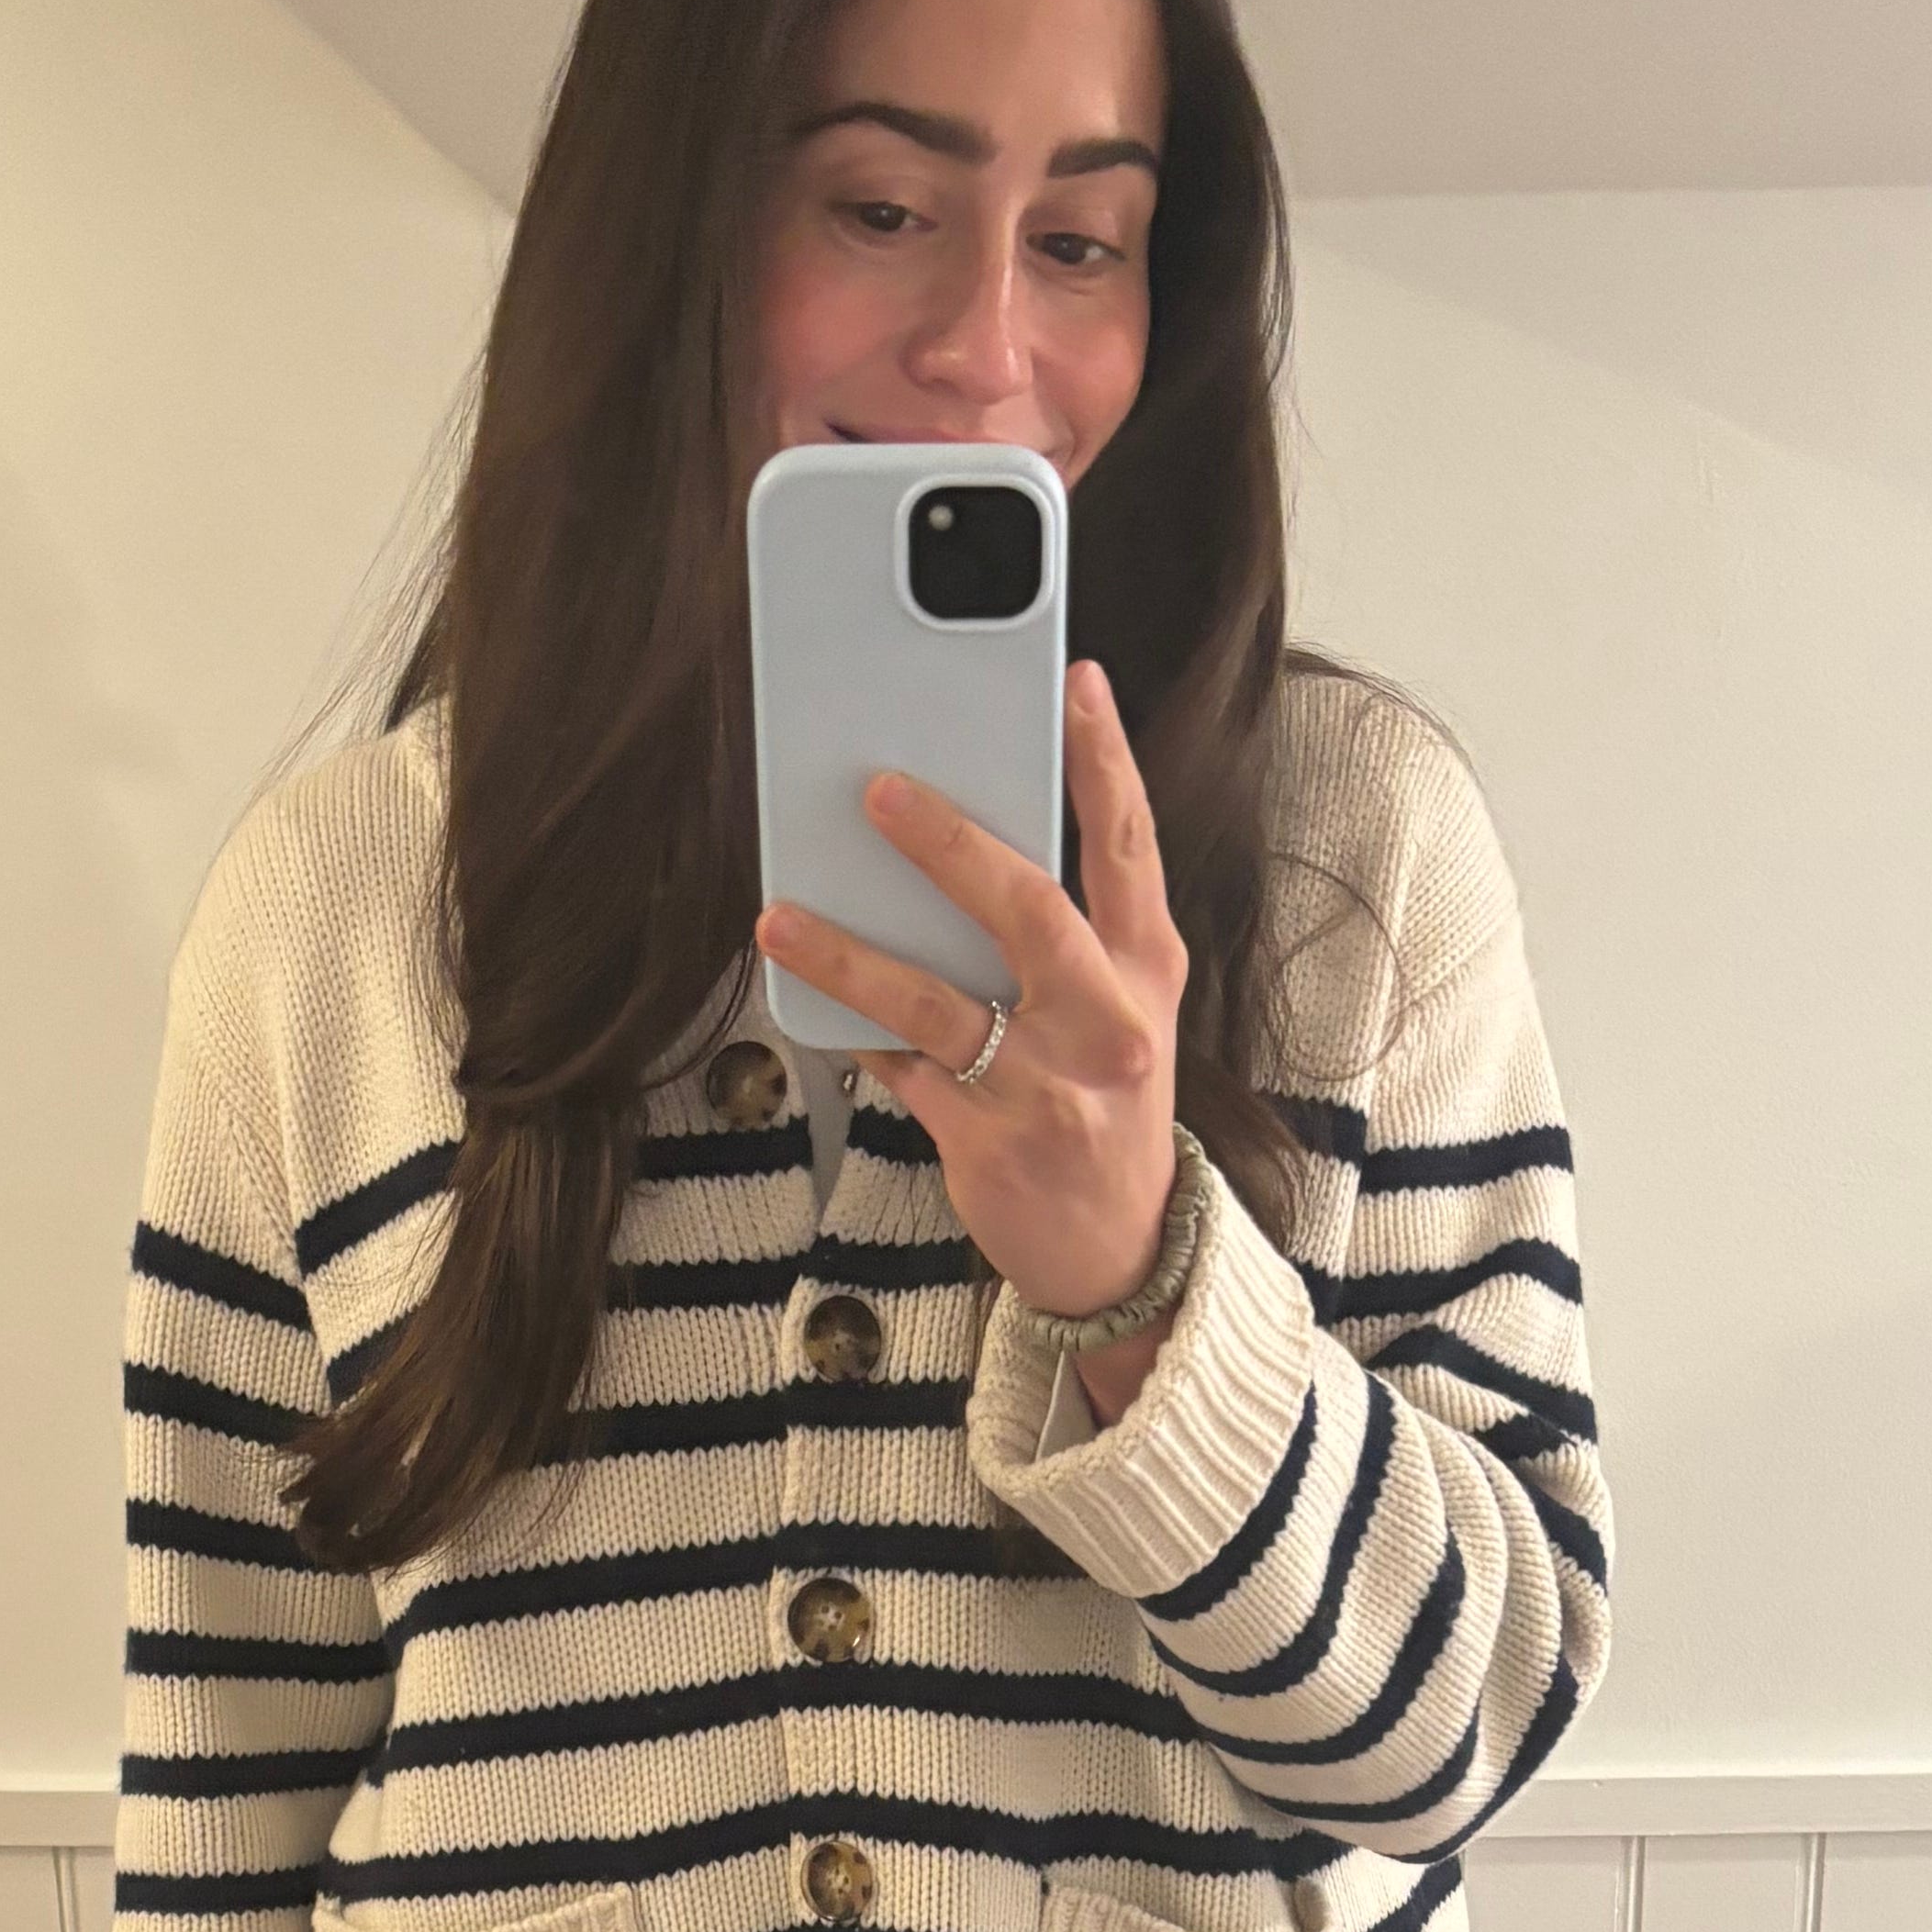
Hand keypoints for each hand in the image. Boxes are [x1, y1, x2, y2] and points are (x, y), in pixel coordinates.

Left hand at [754, 659, 1183, 1337]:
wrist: (1124, 1249)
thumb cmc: (1106, 1107)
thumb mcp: (1119, 1014)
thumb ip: (1069, 936)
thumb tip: (961, 846)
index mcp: (1148, 973)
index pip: (1129, 848)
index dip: (1105, 761)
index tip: (1077, 682)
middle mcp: (1108, 1026)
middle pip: (1028, 910)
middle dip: (950, 844)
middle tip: (881, 789)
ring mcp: (1050, 1090)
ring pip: (938, 1003)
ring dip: (852, 954)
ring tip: (782, 917)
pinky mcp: (991, 1144)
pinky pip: (902, 1073)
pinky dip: (855, 1033)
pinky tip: (807, 998)